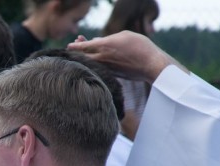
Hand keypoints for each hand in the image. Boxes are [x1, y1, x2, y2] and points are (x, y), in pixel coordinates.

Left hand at [67, 31, 181, 83]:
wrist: (151, 64)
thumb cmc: (140, 47)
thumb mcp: (124, 36)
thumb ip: (108, 39)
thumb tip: (96, 42)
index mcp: (104, 46)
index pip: (83, 46)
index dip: (75, 46)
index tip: (69, 46)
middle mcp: (102, 58)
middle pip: (83, 56)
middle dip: (77, 51)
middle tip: (73, 46)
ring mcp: (105, 68)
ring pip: (90, 63)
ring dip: (85, 58)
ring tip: (82, 52)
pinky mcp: (111, 74)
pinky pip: (99, 68)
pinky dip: (95, 64)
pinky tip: (96, 60)